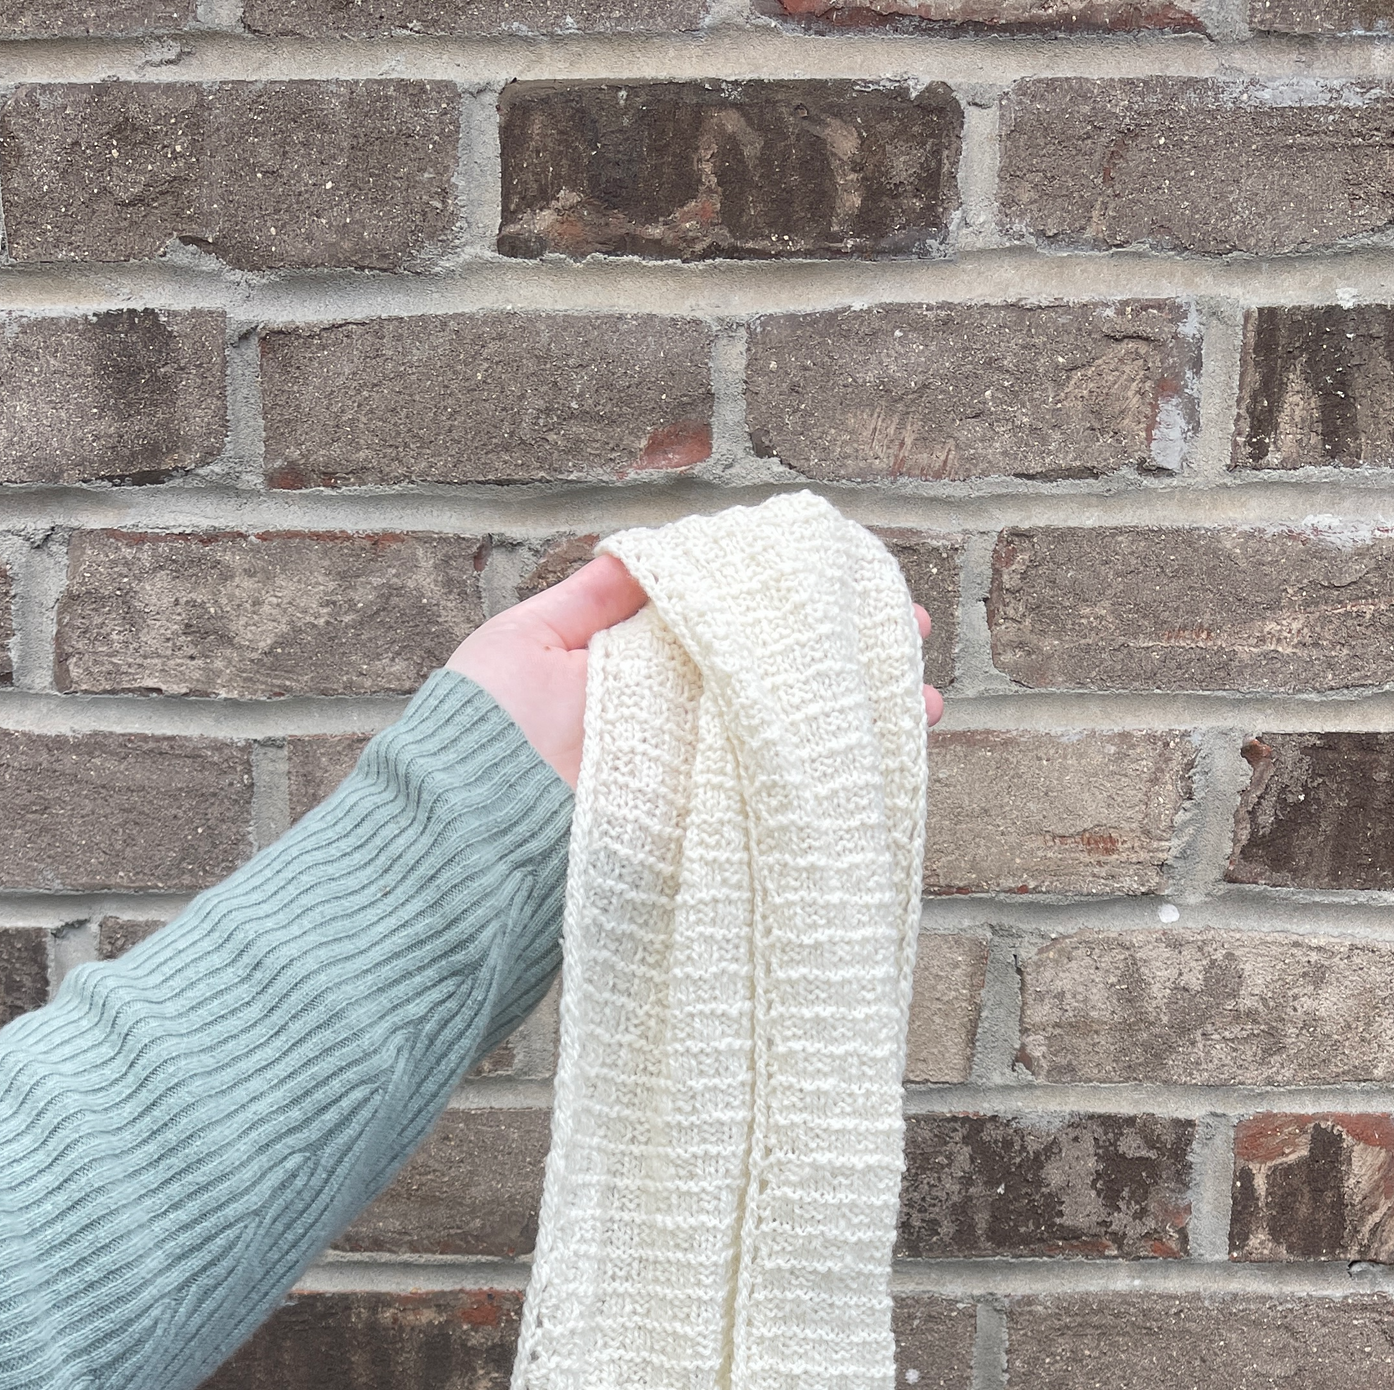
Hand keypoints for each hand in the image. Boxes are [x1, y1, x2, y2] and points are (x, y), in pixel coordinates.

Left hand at [446, 553, 945, 788]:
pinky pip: (777, 800)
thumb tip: (646, 550)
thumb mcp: (529, 640)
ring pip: (790, 741)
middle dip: (844, 659)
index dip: (784, 604)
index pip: (729, 628)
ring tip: (919, 700)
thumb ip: (593, 599)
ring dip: (859, 721)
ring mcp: (697, 779)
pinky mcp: (706, 830)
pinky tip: (882, 758)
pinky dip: (832, 782)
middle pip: (775, 683)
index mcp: (639, 670)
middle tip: (907, 631)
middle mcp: (676, 723)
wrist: (474, 835)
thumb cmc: (485, 735)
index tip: (843, 580)